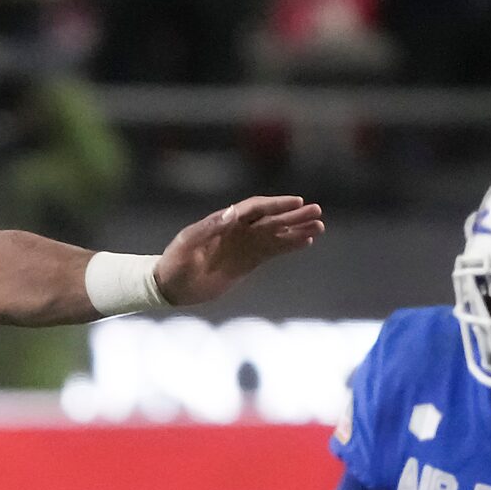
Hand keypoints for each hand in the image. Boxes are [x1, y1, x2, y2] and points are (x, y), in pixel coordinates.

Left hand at [153, 196, 325, 308]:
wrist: (170, 286)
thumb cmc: (174, 262)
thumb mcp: (186, 244)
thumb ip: (207, 228)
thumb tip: (231, 213)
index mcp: (224, 222)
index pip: (255, 208)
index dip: (276, 205)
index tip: (296, 203)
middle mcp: (237, 230)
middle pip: (270, 219)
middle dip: (293, 216)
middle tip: (317, 212)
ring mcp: (244, 246)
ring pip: (275, 235)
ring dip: (296, 230)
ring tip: (319, 227)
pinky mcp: (247, 262)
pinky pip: (271, 251)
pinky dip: (288, 246)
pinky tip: (305, 242)